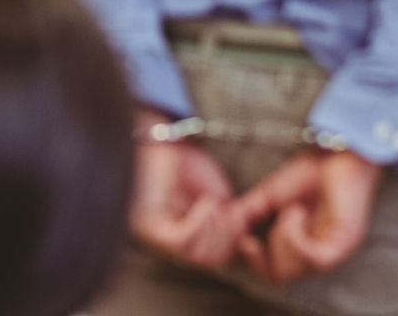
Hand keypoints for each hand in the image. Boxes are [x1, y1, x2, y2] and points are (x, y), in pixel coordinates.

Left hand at [130, 111, 248, 270]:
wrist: (161, 135)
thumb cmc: (185, 162)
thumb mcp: (217, 194)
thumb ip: (231, 219)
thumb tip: (249, 242)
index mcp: (187, 239)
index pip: (215, 259)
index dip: (235, 242)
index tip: (245, 219)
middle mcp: (168, 244)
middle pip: (209, 262)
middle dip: (229, 236)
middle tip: (232, 211)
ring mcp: (156, 237)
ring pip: (198, 257)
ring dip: (217, 228)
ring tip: (214, 203)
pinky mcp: (148, 227)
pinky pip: (182, 242)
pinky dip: (202, 223)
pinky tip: (205, 202)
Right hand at [234, 150, 381, 284]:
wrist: (337, 153)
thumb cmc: (312, 172)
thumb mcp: (272, 195)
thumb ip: (252, 212)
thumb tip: (229, 226)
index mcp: (303, 246)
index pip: (275, 273)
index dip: (255, 263)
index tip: (245, 241)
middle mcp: (317, 254)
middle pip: (280, 277)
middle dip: (263, 256)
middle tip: (257, 234)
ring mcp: (331, 252)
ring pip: (293, 270)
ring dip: (281, 238)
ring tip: (290, 211)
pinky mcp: (342, 246)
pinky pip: (312, 259)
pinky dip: (294, 236)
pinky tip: (299, 212)